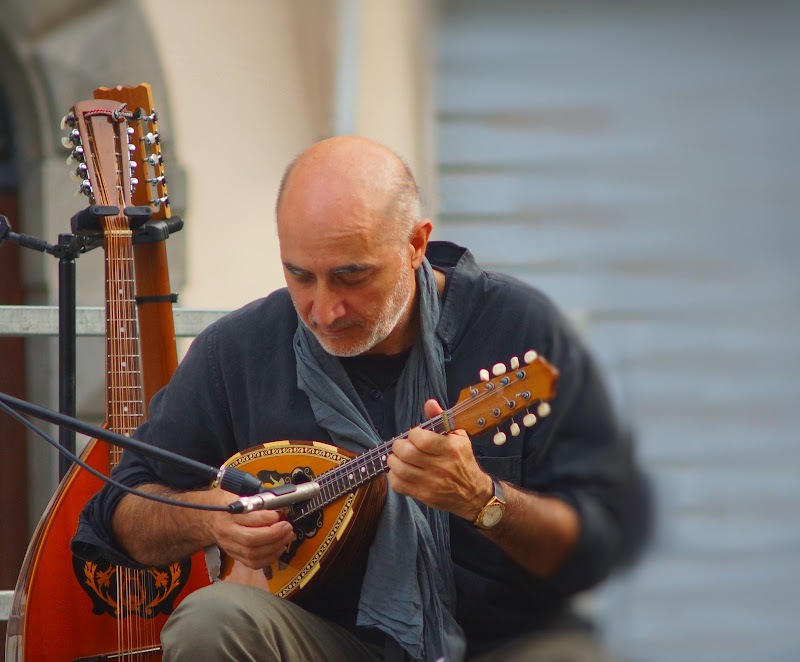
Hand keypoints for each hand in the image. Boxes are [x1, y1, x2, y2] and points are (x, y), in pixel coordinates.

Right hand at [207, 488, 296, 569]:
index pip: (250, 518)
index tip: (280, 513)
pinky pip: (252, 563)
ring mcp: (230, 545)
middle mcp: (228, 531)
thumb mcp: (235, 492)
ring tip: (287, 536)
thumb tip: (278, 502)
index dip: (268, 517)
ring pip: (253, 554)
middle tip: (287, 527)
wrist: (205, 518)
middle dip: (274, 535)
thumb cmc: (223, 503)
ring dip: (275, 547)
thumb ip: (254, 497)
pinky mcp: (234, 555)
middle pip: (251, 539)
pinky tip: (278, 548)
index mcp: (229, 512)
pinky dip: (269, 558)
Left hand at [387, 399, 492, 520]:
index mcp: (451, 448)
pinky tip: (400, 471)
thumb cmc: (463, 461)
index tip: (415, 435)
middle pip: (407, 453)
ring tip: (398, 458)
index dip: (413, 434)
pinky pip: (399, 485)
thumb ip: (441, 418)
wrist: (472, 493)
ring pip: (400, 469)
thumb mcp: (458, 437)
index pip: (421, 438)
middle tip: (402, 446)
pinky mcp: (425, 495)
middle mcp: (442, 466)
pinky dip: (394, 476)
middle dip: (399, 446)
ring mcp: (432, 483)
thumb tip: (430, 403)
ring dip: (394, 461)